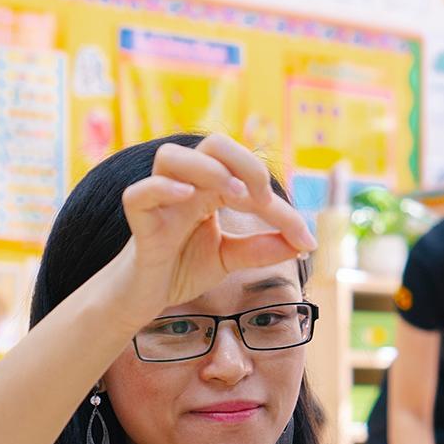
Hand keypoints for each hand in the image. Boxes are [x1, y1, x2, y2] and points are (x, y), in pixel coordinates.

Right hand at [110, 133, 315, 326]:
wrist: (144, 298)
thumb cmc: (181, 269)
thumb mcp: (230, 258)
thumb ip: (261, 249)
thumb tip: (303, 244)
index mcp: (209, 189)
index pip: (248, 177)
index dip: (282, 208)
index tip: (306, 241)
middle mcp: (185, 186)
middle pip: (213, 145)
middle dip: (246, 163)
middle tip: (262, 200)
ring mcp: (160, 201)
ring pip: (171, 156)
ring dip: (208, 169)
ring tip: (232, 194)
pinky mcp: (139, 224)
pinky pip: (138, 193)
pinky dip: (161, 189)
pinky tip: (187, 197)